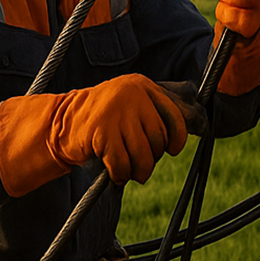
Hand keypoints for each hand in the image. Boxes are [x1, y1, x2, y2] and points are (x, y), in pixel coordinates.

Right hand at [49, 74, 191, 184]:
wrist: (61, 122)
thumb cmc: (104, 118)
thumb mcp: (132, 103)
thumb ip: (158, 109)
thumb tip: (198, 120)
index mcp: (142, 85)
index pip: (174, 115)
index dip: (177, 138)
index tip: (172, 150)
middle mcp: (131, 94)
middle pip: (158, 138)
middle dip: (152, 158)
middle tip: (140, 162)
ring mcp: (116, 111)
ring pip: (144, 154)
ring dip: (139, 171)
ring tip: (130, 171)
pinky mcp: (101, 132)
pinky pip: (123, 164)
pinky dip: (121, 175)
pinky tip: (115, 173)